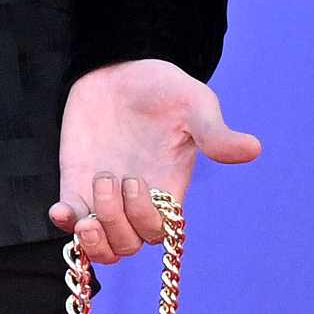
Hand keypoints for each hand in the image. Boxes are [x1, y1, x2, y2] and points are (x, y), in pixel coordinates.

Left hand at [53, 61, 258, 264]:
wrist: (119, 66)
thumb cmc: (164, 87)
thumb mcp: (194, 105)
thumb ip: (215, 133)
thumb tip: (252, 149)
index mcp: (167, 188)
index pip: (159, 232)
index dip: (146, 222)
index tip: (136, 180)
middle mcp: (137, 200)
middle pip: (129, 245)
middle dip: (116, 227)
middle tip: (109, 181)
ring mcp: (105, 195)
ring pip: (102, 247)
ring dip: (92, 239)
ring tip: (84, 213)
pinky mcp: (75, 184)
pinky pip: (68, 223)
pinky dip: (63, 224)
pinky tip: (61, 209)